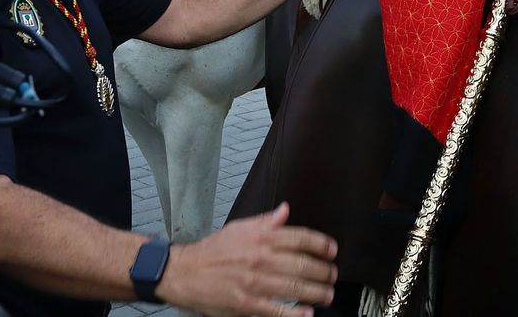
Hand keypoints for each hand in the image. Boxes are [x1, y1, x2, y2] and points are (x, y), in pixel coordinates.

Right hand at [159, 203, 336, 316]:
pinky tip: (307, 314)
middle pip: (303, 264)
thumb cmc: (213, 251)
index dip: (321, 244)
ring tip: (327, 294)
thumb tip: (286, 211)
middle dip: (324, 271)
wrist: (185, 272)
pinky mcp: (247, 304)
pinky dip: (295, 314)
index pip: (300, 238)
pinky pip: (277, 310)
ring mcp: (255, 282)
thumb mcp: (240, 228)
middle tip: (333, 275)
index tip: (332, 250)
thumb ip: (266, 221)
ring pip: (295, 287)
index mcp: (261, 237)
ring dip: (317, 292)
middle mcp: (261, 258)